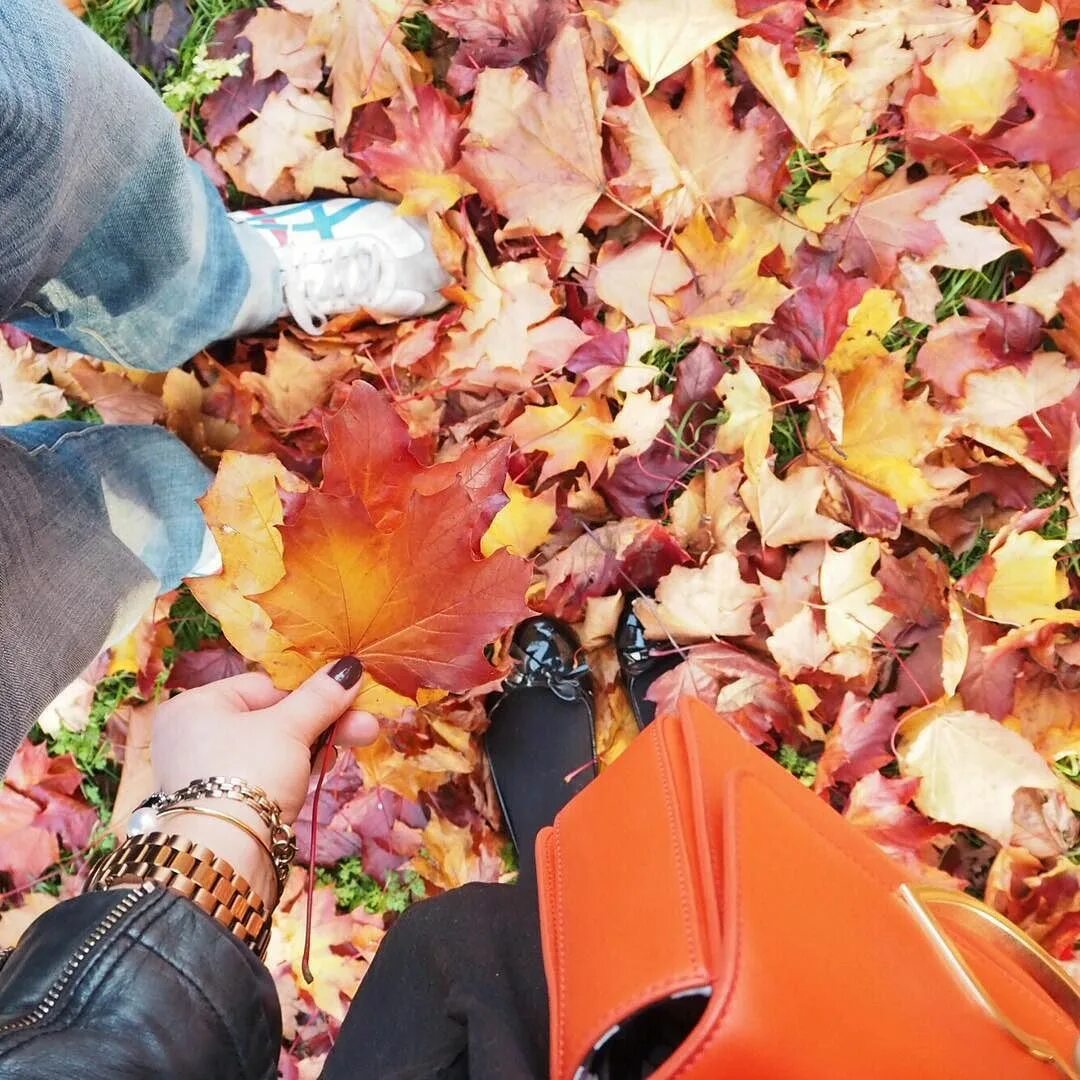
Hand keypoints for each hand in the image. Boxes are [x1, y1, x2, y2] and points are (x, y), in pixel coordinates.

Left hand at [149, 659, 376, 903]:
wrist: (226, 854)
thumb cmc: (249, 772)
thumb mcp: (289, 728)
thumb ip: (321, 696)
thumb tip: (351, 666)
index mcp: (196, 706)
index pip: (264, 686)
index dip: (307, 692)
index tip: (347, 696)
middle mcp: (196, 736)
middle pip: (273, 717)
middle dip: (324, 721)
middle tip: (367, 725)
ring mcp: (211, 772)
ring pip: (275, 747)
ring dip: (316, 746)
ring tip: (356, 743)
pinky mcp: (228, 803)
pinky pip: (269, 774)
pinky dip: (297, 770)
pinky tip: (325, 768)